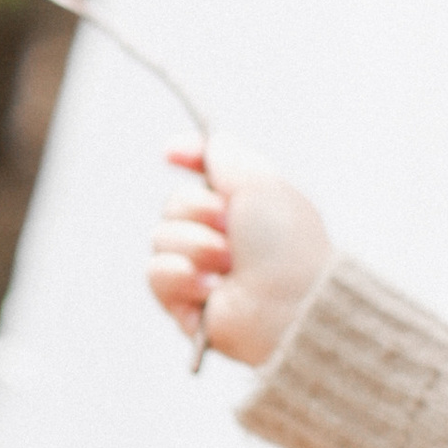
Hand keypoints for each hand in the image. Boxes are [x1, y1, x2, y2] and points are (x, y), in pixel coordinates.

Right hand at [147, 138, 331, 370]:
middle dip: (196, 209)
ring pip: (161, 236)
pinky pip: (156, 273)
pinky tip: (210, 288)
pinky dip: (180, 275)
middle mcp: (222, 235)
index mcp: (245, 205)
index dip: (186, 157)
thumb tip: (214, 142)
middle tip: (228, 226)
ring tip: (227, 264)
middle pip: (173, 203)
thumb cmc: (288, 246)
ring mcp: (201, 269)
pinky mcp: (185, 303)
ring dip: (194, 245)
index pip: (204, 173)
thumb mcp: (264, 185)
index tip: (171, 153)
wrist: (292, 306)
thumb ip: (232, 159)